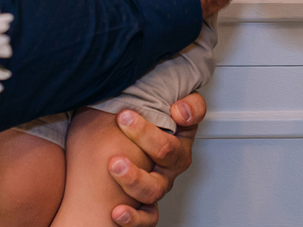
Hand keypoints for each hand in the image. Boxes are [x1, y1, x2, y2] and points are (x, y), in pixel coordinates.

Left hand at [108, 93, 205, 225]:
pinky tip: (118, 211)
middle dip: (147, 135)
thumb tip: (154, 92)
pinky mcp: (147, 208)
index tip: (175, 107)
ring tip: (115, 165)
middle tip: (124, 118)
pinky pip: (147, 218)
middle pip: (169, 150)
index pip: (193, 116)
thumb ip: (142, 88)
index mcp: (177, 130)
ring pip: (156, 187)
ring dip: (135, 177)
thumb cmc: (125, 128)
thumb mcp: (135, 101)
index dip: (189, 111)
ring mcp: (161, 183)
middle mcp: (173, 159)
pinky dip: (134, 218)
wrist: (108, 163)